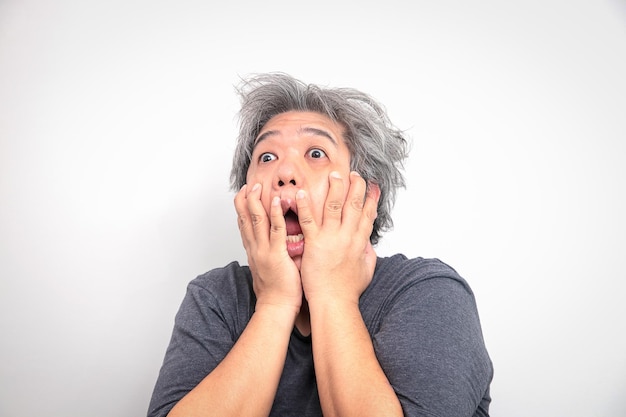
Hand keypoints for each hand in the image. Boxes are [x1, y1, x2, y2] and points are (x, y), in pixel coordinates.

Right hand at [234, 183, 301, 311]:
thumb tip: (279, 244)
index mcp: (254, 251)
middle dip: (246, 200)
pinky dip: (275, 214)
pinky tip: (276, 201)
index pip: (244, 225)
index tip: (243, 193)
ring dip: (257, 201)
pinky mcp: (276, 255)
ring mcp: (264, 251)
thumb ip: (272, 254)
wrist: (277, 307)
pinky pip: (275, 230)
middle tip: (248, 184)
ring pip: (257, 221)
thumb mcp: (271, 268)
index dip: (242, 208)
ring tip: (257, 186)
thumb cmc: (278, 291)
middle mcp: (255, 248)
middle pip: (246, 219)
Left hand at [296, 171, 379, 303]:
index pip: (368, 215)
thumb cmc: (347, 291)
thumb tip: (369, 244)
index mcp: (359, 243)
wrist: (334, 303)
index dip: (371, 199)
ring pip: (334, 207)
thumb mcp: (366, 270)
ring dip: (335, 188)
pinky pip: (308, 221)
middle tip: (355, 174)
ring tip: (334, 174)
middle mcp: (348, 237)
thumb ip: (367, 254)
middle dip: (356, 187)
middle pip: (354, 205)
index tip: (373, 186)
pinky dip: (305, 206)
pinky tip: (302, 192)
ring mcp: (331, 239)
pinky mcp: (314, 244)